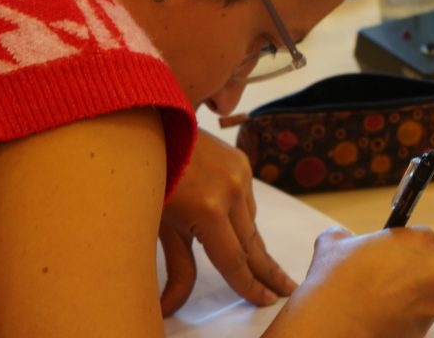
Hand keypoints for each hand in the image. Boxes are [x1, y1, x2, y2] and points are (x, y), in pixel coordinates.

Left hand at [159, 129, 296, 316]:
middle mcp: (231, 191)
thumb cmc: (146, 179)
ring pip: (250, 221)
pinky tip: (233, 223)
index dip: (249, 286)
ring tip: (257, 264)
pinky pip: (248, 198)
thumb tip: (172, 307)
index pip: (234, 260)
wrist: (149, 126)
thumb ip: (177, 268)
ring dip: (251, 243)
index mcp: (207, 212)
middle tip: (287, 289)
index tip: (267, 301)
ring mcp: (239, 173)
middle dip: (270, 271)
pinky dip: (242, 215)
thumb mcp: (160, 227)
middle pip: (254, 244)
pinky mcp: (241, 161)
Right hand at [264, 227, 433, 337]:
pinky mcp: (426, 327)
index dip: (401, 245)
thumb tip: (345, 238)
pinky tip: (380, 312)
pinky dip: (403, 314)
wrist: (336, 322)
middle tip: (380, 275)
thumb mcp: (334, 241)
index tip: (387, 253)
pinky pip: (417, 315)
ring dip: (406, 292)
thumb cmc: (339, 280)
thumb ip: (348, 235)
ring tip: (377, 296)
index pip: (420, 237)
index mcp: (420, 242)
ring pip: (423, 292)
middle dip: (407, 269)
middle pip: (426, 265)